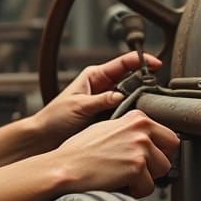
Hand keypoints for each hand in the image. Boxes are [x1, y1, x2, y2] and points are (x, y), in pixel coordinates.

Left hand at [33, 51, 162, 148]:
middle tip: (155, 90)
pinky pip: (125, 113)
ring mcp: (106, 102)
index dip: (141, 61)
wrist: (44, 138)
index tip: (156, 64)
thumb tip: (120, 96)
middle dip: (144, 83)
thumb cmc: (54, 118)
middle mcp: (103, 87)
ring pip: (130, 98)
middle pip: (131, 80)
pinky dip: (131, 116)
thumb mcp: (79, 106)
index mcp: (95, 75)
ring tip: (147, 108)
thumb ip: (100, 100)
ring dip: (138, 102)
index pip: (123, 63)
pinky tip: (136, 121)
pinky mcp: (107, 117)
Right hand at [52, 109, 178, 198]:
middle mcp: (141, 129)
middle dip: (156, 165)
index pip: (168, 136)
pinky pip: (148, 188)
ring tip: (122, 176)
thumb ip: (130, 132)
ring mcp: (140, 147)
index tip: (147, 158)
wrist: (64, 168)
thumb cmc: (78, 153)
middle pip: (170, 153)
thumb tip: (148, 141)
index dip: (157, 151)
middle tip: (135, 170)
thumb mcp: (107, 130)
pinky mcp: (137, 167)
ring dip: (144, 179)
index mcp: (136, 118)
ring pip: (161, 172)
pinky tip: (117, 184)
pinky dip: (134, 192)